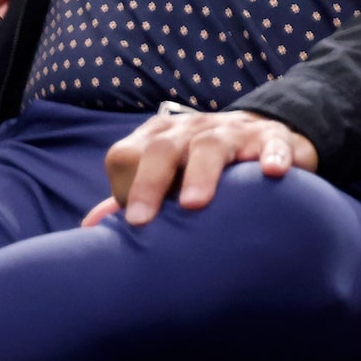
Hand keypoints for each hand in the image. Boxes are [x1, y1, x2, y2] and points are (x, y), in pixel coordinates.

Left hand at [82, 108, 317, 227]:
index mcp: (158, 139)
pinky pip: (271, 142)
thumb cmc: (201, 167)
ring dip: (201, 173)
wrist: (262, 136)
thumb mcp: (165, 177)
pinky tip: (272, 173)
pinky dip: (271, 155)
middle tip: (141, 220)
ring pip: (211, 145)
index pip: (126, 155)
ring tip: (195, 203)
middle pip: (162, 148)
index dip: (124, 187)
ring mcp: (232, 131)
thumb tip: (88, 230)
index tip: (135, 222)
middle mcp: (191, 130)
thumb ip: (131, 198)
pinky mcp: (271, 137)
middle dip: (149, 182)